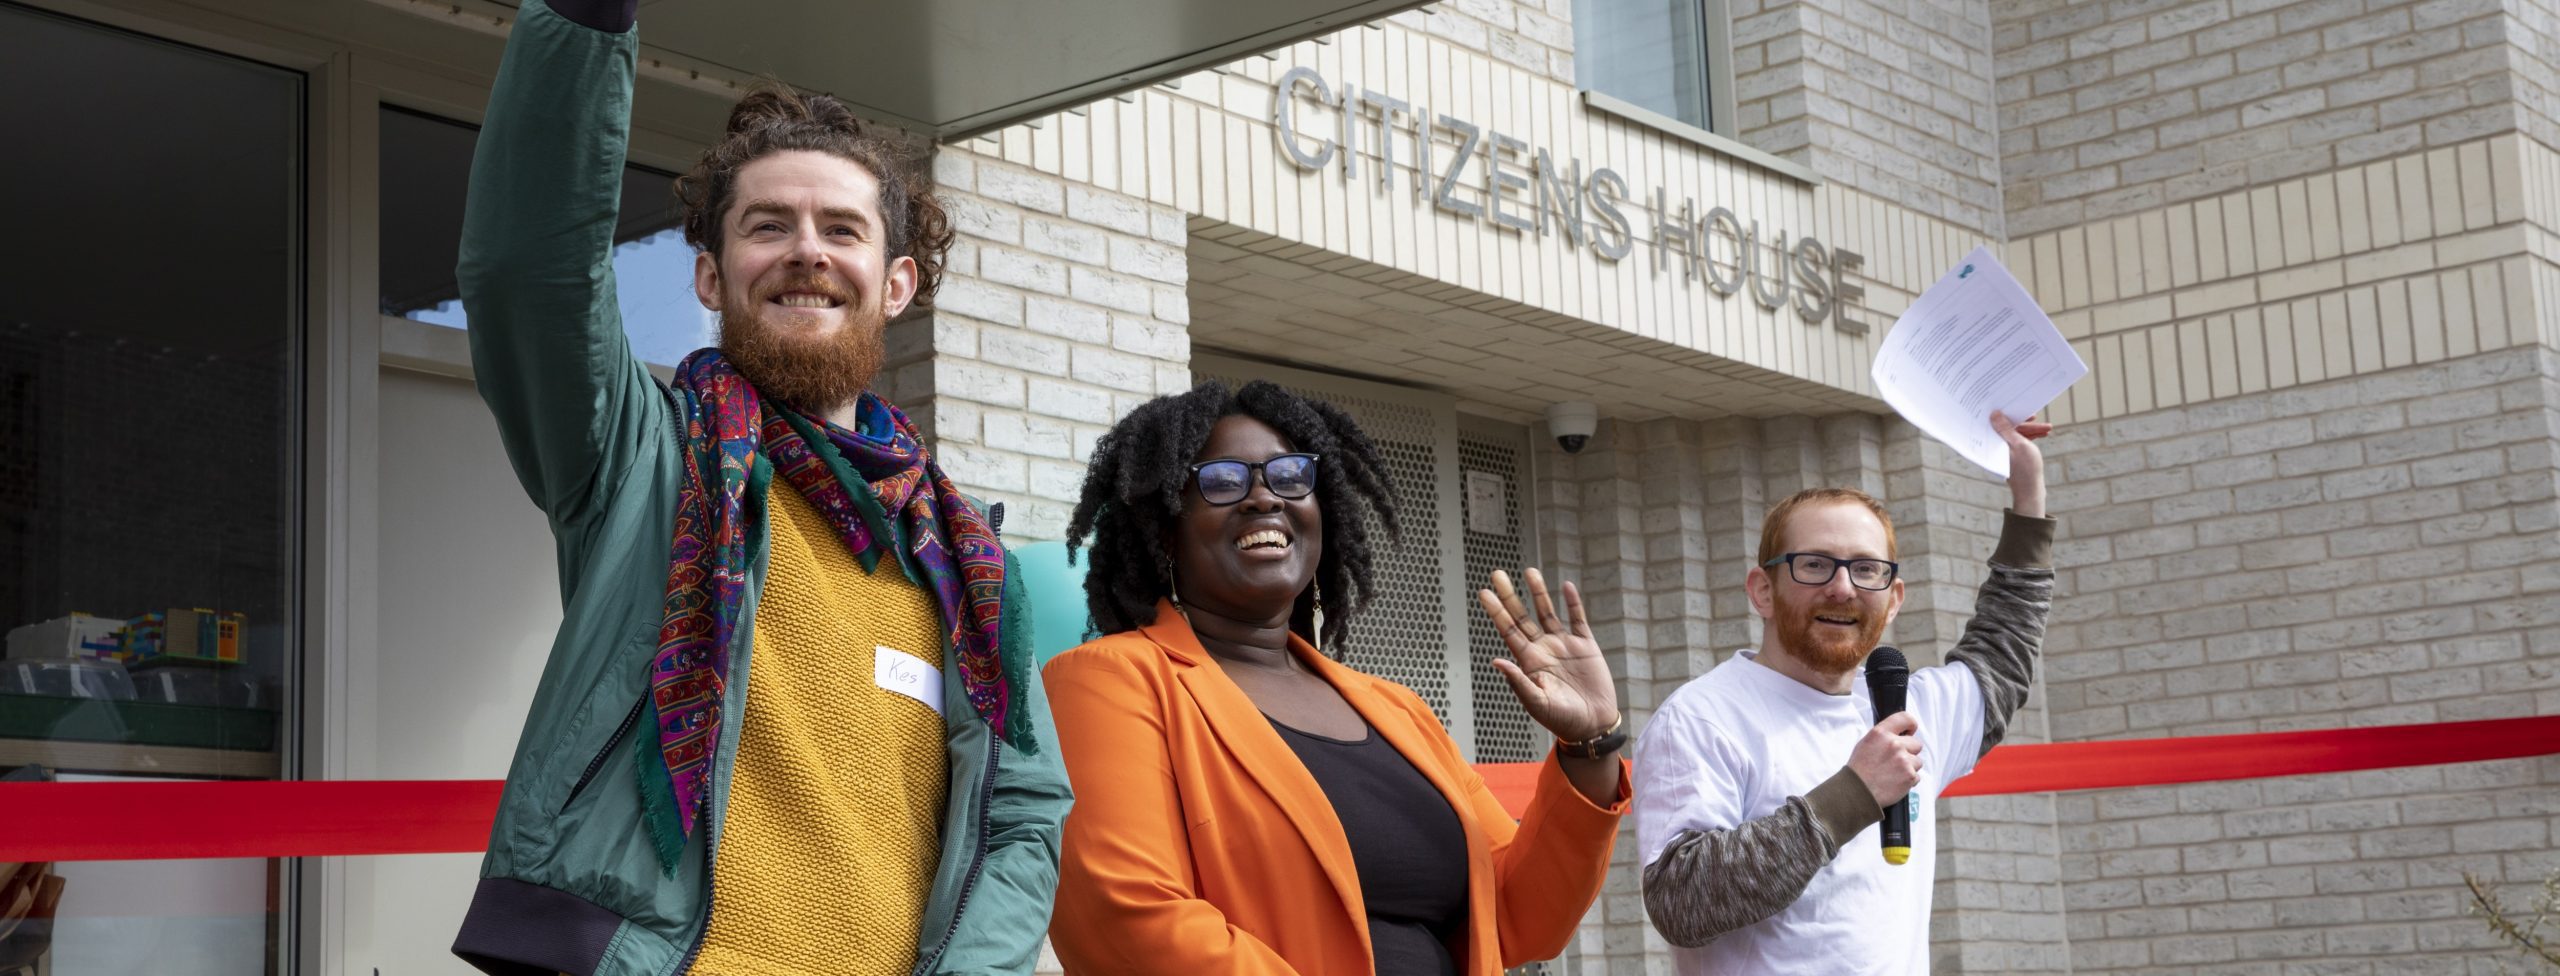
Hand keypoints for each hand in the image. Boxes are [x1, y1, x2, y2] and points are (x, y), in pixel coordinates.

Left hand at [1477, 569, 1618, 742]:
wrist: (1592, 725)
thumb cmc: (1561, 720)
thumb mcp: (1537, 703)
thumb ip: (1518, 682)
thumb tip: (1496, 661)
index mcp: (1528, 662)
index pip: (1508, 630)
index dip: (1496, 611)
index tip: (1484, 593)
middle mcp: (1543, 648)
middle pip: (1522, 616)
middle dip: (1510, 595)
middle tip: (1497, 574)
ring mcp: (1564, 645)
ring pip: (1548, 612)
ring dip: (1539, 592)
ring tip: (1530, 571)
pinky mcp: (1585, 646)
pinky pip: (1578, 619)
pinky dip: (1573, 603)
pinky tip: (1566, 587)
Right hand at [1847, 711, 1924, 809]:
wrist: (1857, 792)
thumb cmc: (1859, 769)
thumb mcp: (1866, 744)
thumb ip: (1884, 736)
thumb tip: (1901, 734)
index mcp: (1881, 733)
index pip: (1905, 718)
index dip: (1911, 725)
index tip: (1910, 732)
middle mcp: (1893, 744)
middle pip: (1916, 743)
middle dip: (1909, 752)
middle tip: (1896, 761)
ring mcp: (1903, 760)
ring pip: (1918, 761)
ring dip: (1909, 768)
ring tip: (1893, 774)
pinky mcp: (1909, 775)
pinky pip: (1917, 776)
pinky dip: (1908, 780)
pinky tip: (1894, 782)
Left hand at [1992, 410, 2052, 517]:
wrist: (2030, 491)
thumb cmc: (2026, 469)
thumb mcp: (2019, 444)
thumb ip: (2007, 428)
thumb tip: (1993, 414)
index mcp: (1993, 442)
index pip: (2002, 424)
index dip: (2017, 417)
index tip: (2031, 414)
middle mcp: (1995, 446)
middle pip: (2011, 429)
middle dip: (2029, 425)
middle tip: (2044, 422)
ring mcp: (2003, 452)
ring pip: (2017, 436)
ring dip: (2032, 431)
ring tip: (2048, 429)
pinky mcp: (2010, 456)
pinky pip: (2019, 443)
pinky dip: (2029, 439)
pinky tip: (2042, 435)